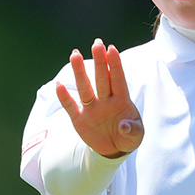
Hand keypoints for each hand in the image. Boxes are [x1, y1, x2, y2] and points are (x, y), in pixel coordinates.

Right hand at [54, 38, 143, 157]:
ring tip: (75, 54)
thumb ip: (133, 131)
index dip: (115, 65)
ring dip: (80, 72)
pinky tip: (59, 85)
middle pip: (102, 79)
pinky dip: (64, 98)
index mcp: (122, 101)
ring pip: (85, 88)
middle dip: (99, 62)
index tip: (112, 49)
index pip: (118, 80)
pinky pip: (71, 107)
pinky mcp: (80, 120)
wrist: (113, 150)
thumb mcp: (136, 137)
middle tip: (96, 44)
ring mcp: (92, 109)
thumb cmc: (127, 137)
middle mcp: (106, 100)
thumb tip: (124, 126)